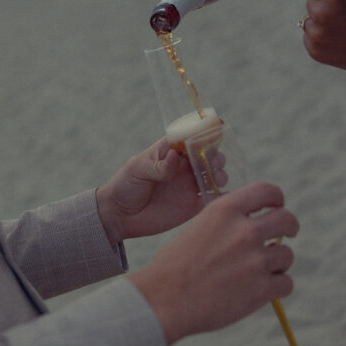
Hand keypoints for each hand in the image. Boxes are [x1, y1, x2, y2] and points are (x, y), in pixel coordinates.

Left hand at [96, 138, 216, 246]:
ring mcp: (189, 185)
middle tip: (214, 162)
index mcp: (170, 152)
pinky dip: (221, 195)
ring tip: (217, 177)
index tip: (217, 129)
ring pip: (212, 175)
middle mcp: (183, 167)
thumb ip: (157, 165)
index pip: (190, 138)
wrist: (120, 215)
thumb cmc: (125, 185)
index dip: (204, 133)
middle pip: (206, 156)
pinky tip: (226, 194)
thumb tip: (176, 157)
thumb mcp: (137, 169)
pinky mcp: (192, 205)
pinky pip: (211, 198)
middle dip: (215, 155)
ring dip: (219, 173)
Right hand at [129, 181, 297, 344]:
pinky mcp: (262, 289)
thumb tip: (250, 224)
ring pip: (286, 255)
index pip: (267, 190)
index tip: (276, 208)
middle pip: (287, 220)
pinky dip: (277, 287)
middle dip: (289, 228)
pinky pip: (286, 283)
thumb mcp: (198, 227)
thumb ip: (226, 222)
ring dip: (277, 263)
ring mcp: (255, 260)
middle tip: (283, 237)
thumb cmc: (174, 266)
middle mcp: (244, 231)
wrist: (164, 301)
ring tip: (258, 272)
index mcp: (225, 210)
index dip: (276, 199)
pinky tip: (262, 290)